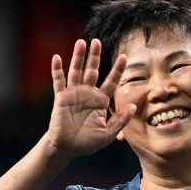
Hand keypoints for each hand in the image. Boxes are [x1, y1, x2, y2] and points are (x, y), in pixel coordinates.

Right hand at [46, 39, 136, 158]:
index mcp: (100, 100)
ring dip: (78, 57)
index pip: (111, 81)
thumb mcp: (108, 133)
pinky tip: (57, 58)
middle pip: (93, 70)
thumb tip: (133, 106)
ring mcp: (74, 93)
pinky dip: (57, 70)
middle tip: (97, 41)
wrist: (68, 148)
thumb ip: (121, 120)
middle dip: (95, 56)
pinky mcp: (61, 97)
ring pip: (76, 71)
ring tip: (81, 42)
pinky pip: (58, 81)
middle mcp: (88, 93)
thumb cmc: (88, 142)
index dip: (117, 69)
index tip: (124, 57)